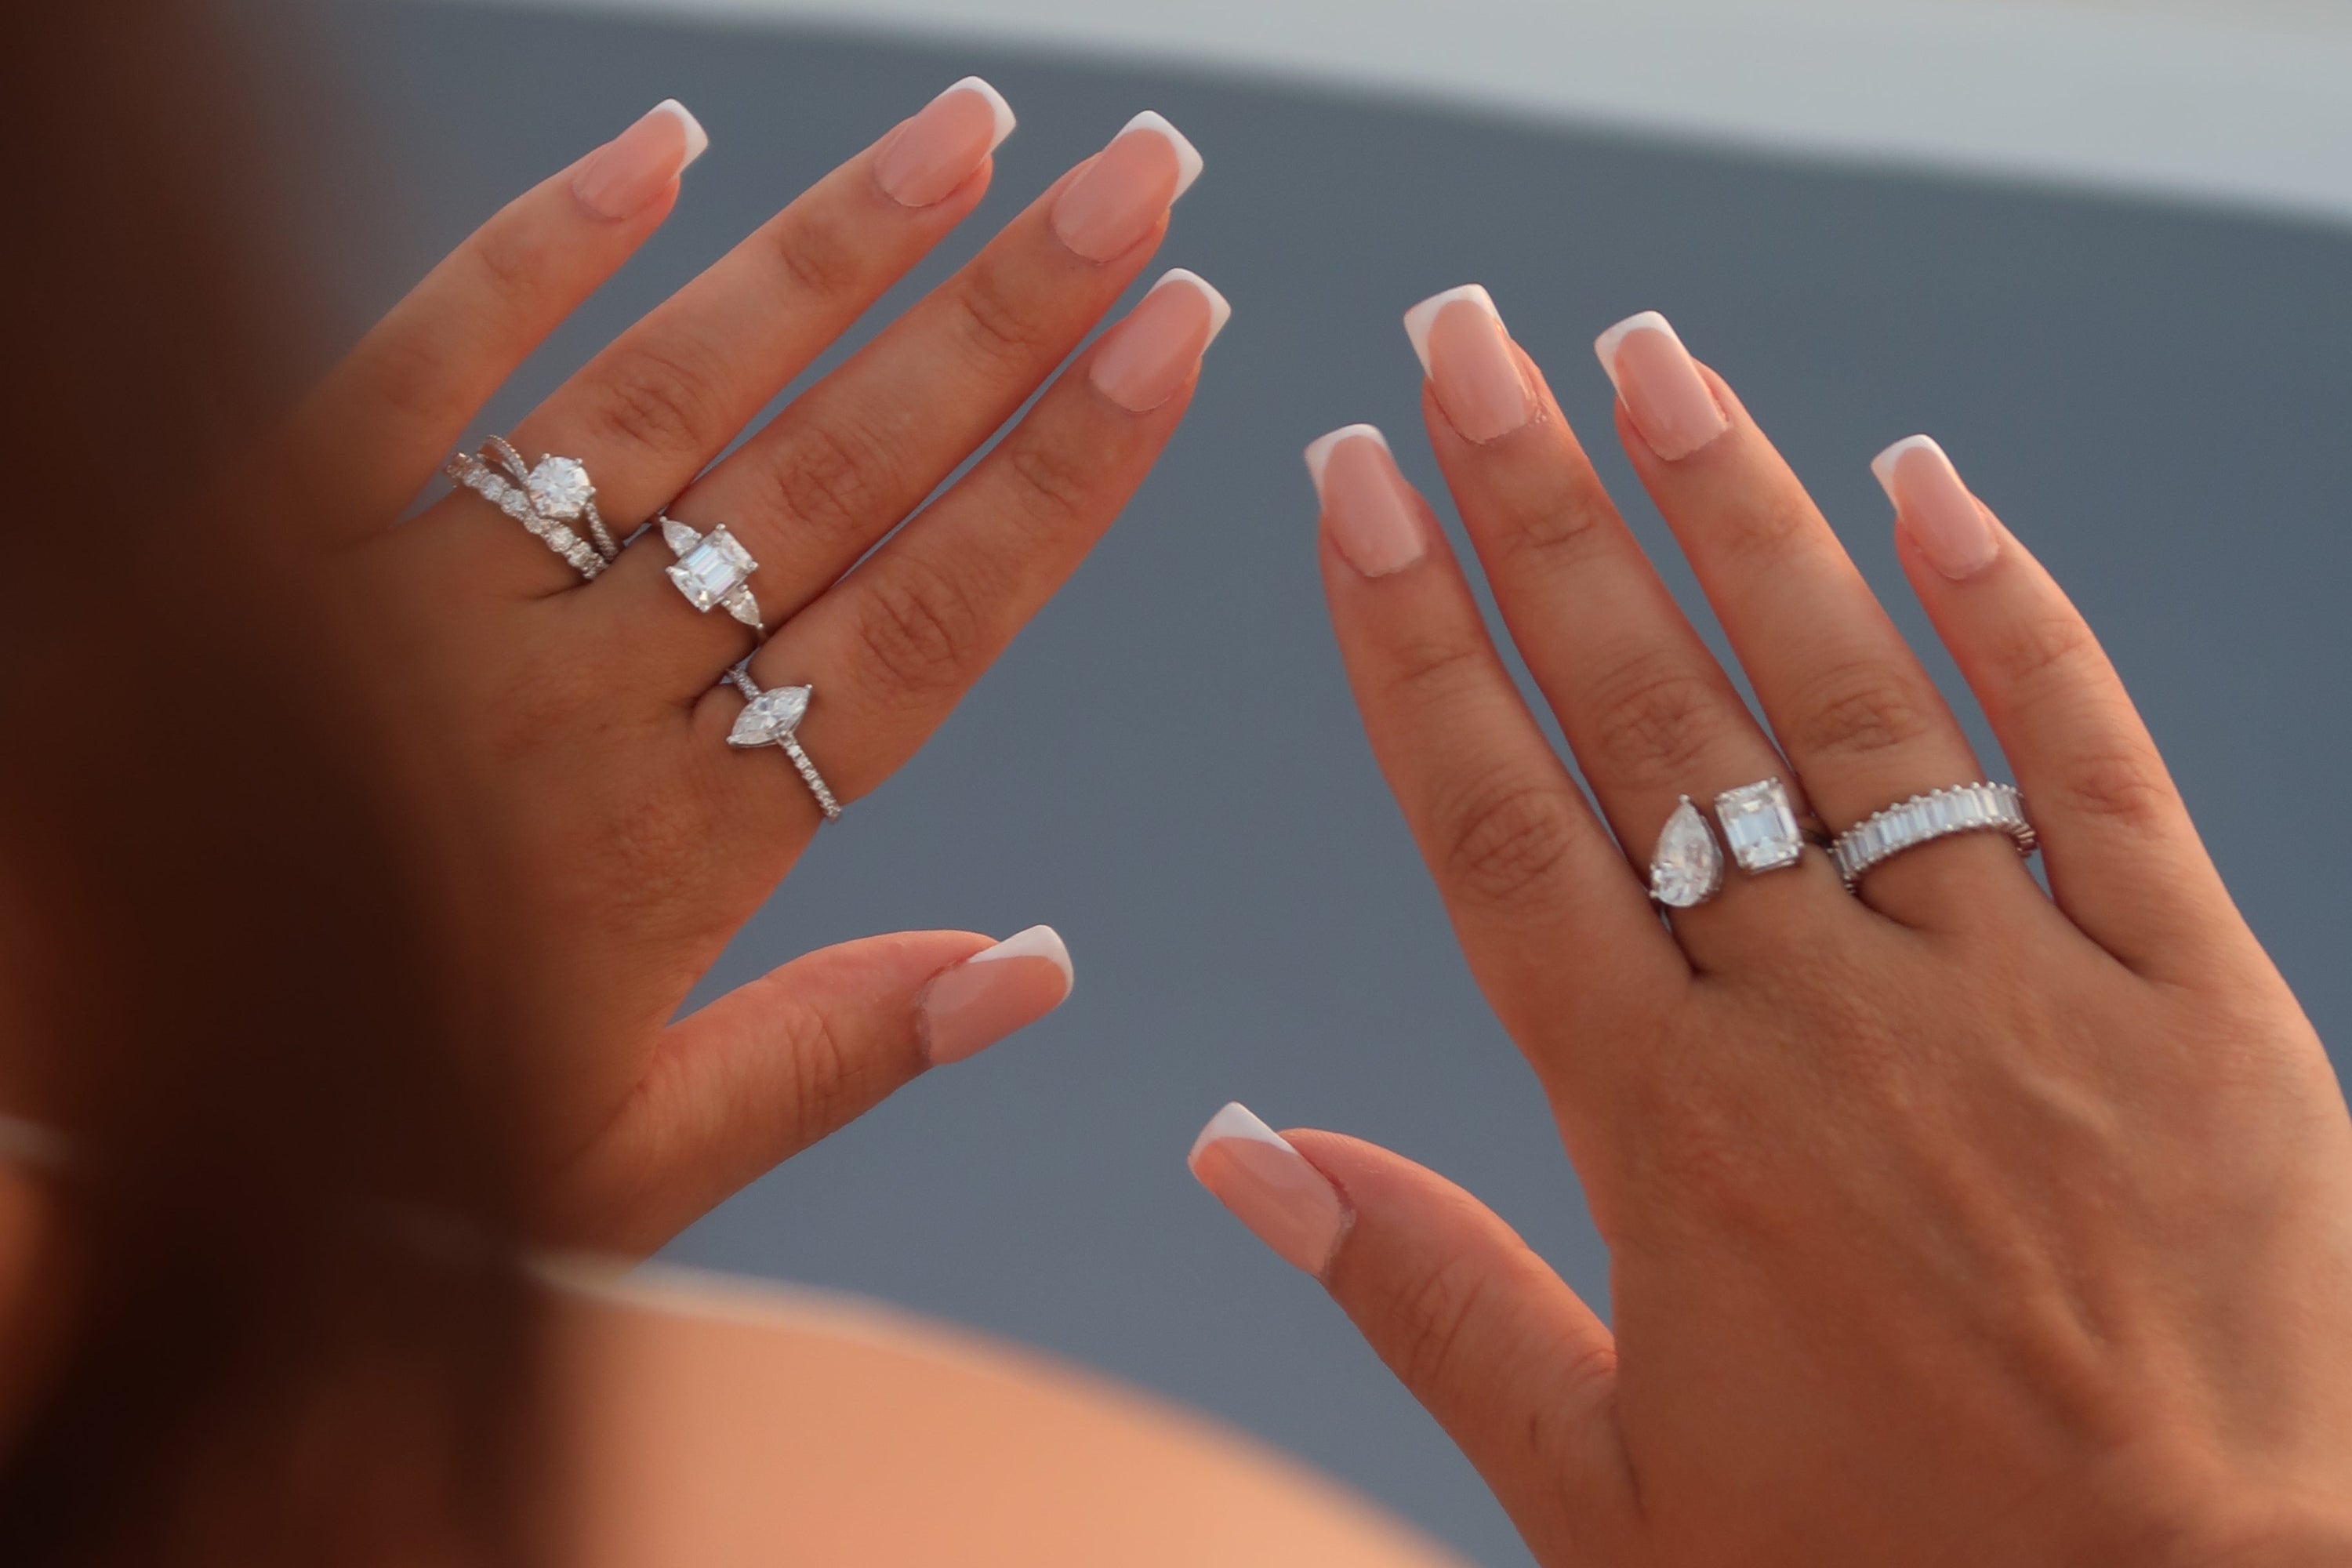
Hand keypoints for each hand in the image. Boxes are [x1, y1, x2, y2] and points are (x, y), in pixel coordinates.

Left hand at [283, 86, 1222, 1252]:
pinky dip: (537, 249)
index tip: (1175, 352)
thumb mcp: (608, 1168)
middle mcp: (572, 703)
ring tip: (980, 139)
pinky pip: (420, 369)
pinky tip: (662, 146)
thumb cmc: (337, 1158)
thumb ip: (823, 1058)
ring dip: (833, 254)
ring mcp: (429, 600)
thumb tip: (1037, 968)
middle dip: (1009, 320)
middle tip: (1144, 183)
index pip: (916, 632)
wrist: (50, 1101)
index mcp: (670, 854)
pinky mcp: (283, 532)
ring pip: (670, 399)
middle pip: (832, 478)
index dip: (1058, 486)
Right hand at [1190, 292, 2351, 1562]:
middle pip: (1650, 718)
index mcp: (1668, 1133)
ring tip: (1640, 360)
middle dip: (1537, 514)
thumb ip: (1423, 1293)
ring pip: (1850, 700)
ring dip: (1734, 513)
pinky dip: (2014, 613)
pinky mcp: (2196, 999)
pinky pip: (2093, 762)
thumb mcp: (1605, 1488)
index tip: (1354, 493)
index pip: (1501, 826)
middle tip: (1459, 347)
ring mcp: (2017, 993)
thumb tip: (1238, 1152)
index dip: (1414, 645)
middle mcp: (1825, 1024)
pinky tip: (1924, 483)